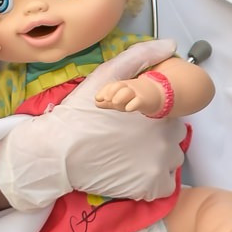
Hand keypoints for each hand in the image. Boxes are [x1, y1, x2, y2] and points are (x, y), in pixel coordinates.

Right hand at [0, 41, 181, 210]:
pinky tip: (134, 173)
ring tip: (131, 156)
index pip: (173, 112)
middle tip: (130, 138)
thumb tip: (170, 44)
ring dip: (158, 158)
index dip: (155, 116)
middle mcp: (166, 138)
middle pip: (174, 137)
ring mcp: (160, 165)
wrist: (57, 151)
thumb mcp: (107, 75)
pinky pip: (165, 184)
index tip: (135, 121)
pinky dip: (154, 180)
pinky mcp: (150, 187)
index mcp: (160, 111)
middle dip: (158, 136)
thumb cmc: (81, 113)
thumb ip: (141, 57)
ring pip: (171, 160)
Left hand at [95, 74, 170, 116]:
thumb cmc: (134, 97)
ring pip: (126, 92)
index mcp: (121, 86)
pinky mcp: (144, 100)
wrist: (156, 94)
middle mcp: (128, 88)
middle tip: (107, 100)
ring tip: (116, 103)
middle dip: (110, 93)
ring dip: (119, 98)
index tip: (97, 98)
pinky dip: (132, 105)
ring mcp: (137, 93)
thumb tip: (96, 103)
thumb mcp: (120, 97)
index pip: (111, 86)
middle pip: (118, 86)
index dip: (103, 91)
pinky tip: (128, 109)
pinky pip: (137, 101)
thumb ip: (108, 101)